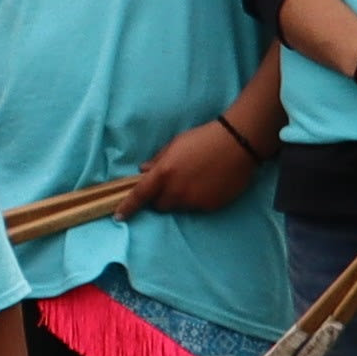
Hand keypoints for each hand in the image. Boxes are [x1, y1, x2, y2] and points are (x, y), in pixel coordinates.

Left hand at [135, 120, 259, 219]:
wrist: (237, 143)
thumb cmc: (203, 139)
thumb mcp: (174, 145)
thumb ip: (157, 161)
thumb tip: (143, 171)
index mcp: (163, 174)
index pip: (140, 195)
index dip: (128, 207)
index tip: (119, 216)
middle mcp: (177, 191)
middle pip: (160, 206)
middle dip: (161, 198)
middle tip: (172, 184)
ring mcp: (194, 200)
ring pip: (179, 207)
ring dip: (180, 199)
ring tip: (195, 181)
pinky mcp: (211, 206)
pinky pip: (197, 207)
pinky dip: (198, 200)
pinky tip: (208, 184)